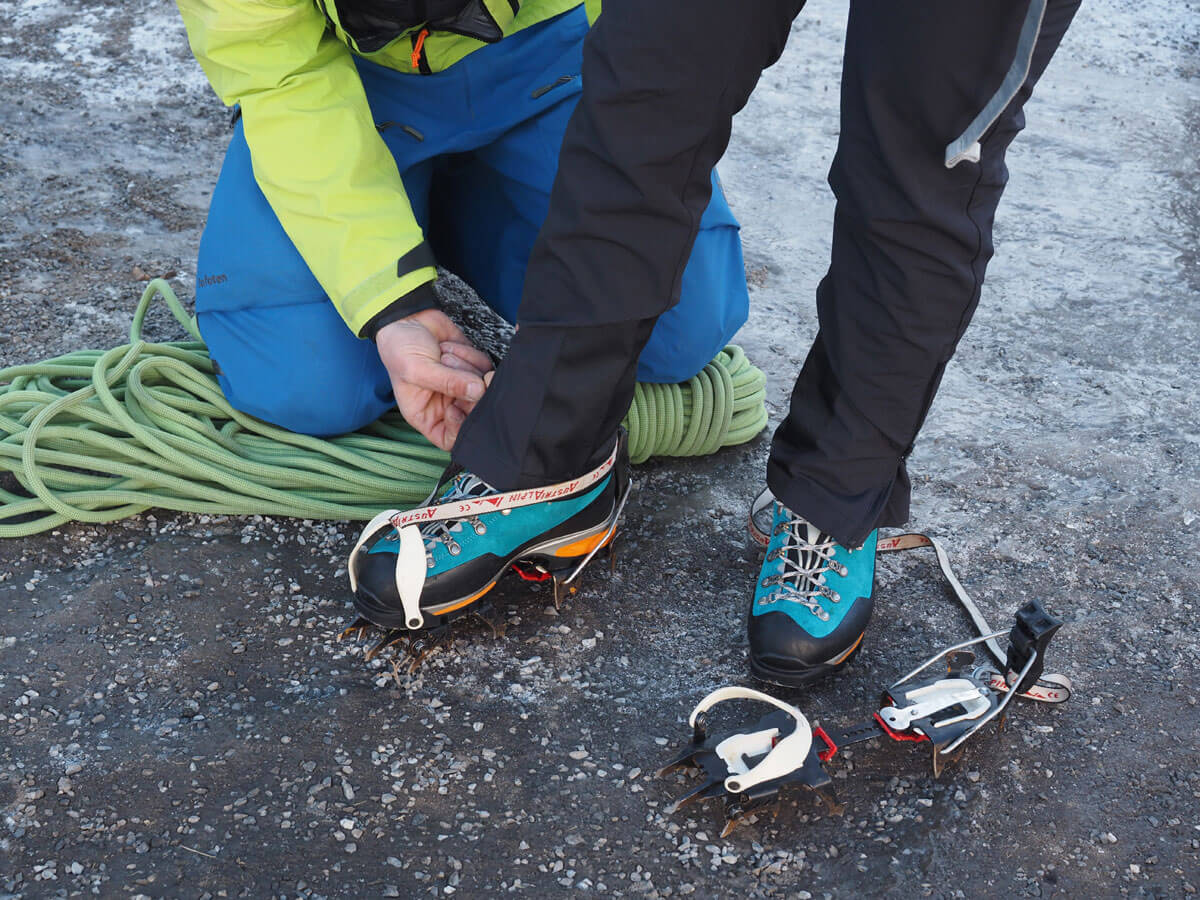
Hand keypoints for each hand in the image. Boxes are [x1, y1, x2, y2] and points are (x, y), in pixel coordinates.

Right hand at [376, 308, 493, 450]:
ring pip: (482, 388)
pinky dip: (471, 355)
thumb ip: (446, 382)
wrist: (406, 316)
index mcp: (426, 415)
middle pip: (474, 413)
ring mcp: (461, 386)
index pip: (450, 439)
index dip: (459, 427)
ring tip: (444, 354)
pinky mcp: (472, 367)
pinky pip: (484, 367)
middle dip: (470, 393)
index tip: (456, 406)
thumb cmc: (400, 348)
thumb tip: (477, 390)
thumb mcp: (416, 369)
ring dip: (466, 367)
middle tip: (463, 376)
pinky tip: (451, 347)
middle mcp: (446, 404)